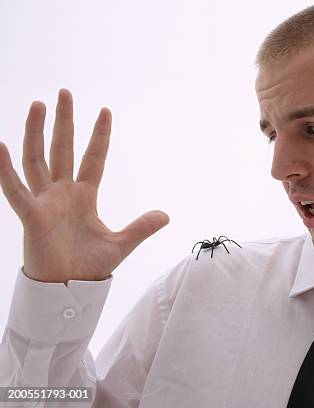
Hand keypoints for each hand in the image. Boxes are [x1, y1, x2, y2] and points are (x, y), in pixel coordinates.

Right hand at [0, 89, 169, 284]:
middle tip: (64, 93)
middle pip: (62, 149)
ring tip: (39, 104)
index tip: (105, 111)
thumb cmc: (88, 266)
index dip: (99, 136)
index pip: (93, 158)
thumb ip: (141, 227)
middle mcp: (63, 193)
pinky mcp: (31, 215)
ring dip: (36, 132)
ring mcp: (45, 201)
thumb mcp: (121, 243)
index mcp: (85, 196)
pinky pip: (15, 189)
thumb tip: (165, 215)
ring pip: (37, 159)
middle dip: (64, 122)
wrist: (70, 289)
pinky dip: (5, 169)